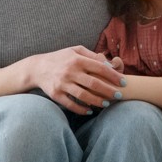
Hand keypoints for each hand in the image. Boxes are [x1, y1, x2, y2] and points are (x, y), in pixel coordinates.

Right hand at [4, 46, 123, 114]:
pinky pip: (71, 105)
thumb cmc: (61, 58)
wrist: (37, 68)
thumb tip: (110, 63)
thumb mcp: (75, 51)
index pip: (100, 68)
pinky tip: (90, 110)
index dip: (114, 76)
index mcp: (77, 60)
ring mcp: (62, 84)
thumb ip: (92, 55)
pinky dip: (82, 109)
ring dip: (98, 101)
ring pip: (84, 96)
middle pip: (94, 84)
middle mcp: (70, 72)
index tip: (123, 82)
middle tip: (119, 95)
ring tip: (107, 104)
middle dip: (109, 91)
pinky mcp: (56, 94)